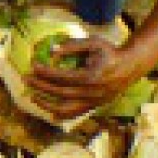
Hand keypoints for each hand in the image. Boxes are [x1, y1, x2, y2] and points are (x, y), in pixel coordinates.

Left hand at [26, 36, 143, 118]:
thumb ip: (73, 45)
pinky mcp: (94, 106)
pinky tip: (46, 108)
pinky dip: (58, 113)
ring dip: (45, 104)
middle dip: (40, 86)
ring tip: (32, 95)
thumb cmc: (110, 52)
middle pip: (59, 93)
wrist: (131, 66)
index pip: (62, 77)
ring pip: (64, 110)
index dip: (45, 72)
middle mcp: (92, 93)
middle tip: (26, 79)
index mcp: (92, 77)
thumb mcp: (94, 42)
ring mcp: (93, 102)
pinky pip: (73, 114)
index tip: (33, 66)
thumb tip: (51, 50)